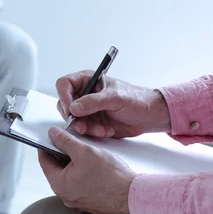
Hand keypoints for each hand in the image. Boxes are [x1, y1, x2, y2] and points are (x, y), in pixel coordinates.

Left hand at [39, 127, 135, 213]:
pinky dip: (83, 170)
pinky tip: (93, 163)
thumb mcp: (84, 151)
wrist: (133, 195)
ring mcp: (78, 199)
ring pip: (70, 174)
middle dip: (62, 152)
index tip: (50, 136)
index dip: (45, 145)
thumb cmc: (110, 176)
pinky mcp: (89, 200)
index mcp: (59, 185)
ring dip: (74, 161)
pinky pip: (80, 182)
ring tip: (85, 150)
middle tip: (70, 140)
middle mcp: (66, 195)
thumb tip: (52, 134)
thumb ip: (65, 141)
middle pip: (57, 168)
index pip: (44, 161)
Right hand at [56, 71, 170, 138]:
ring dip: (85, 128)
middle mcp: (84, 94)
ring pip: (73, 120)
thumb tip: (73, 108)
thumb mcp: (115, 97)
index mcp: (88, 80)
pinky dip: (93, 133)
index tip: (70, 109)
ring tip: (101, 130)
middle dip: (74, 118)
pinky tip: (106, 131)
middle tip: (83, 126)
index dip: (63, 96)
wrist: (149, 116)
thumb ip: (93, 102)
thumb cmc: (136, 99)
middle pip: (65, 104)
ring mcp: (87, 109)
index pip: (64, 84)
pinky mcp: (92, 122)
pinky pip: (83, 129)